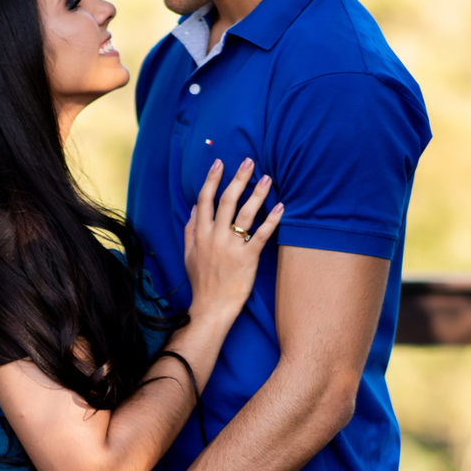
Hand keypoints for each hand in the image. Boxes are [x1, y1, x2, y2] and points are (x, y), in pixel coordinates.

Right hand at [184, 157, 282, 326]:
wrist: (211, 308)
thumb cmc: (201, 283)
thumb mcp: (189, 255)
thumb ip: (190, 230)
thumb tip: (194, 208)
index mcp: (200, 235)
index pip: (205, 200)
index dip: (212, 180)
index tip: (220, 163)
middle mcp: (215, 237)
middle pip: (227, 201)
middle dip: (238, 178)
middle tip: (249, 162)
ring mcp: (232, 247)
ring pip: (245, 214)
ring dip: (257, 193)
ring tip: (267, 178)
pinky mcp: (247, 258)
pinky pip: (262, 234)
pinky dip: (272, 220)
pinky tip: (281, 207)